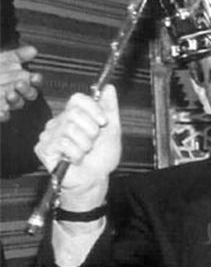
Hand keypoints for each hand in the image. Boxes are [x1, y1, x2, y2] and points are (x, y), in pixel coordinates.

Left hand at [1, 44, 42, 117]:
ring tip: (10, 94)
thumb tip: (33, 50)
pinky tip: (3, 110)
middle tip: (19, 84)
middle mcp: (14, 90)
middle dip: (27, 90)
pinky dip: (4, 114)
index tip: (35, 77)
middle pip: (30, 94)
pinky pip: (5, 115)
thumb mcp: (0, 59)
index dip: (36, 80)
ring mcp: (6, 101)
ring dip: (16, 100)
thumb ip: (17, 56)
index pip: (34, 81)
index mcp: (18, 78)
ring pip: (18, 104)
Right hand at [34, 87, 120, 204]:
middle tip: (93, 142)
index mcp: (74, 116)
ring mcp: (49, 135)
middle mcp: (59, 122)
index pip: (77, 98)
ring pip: (70, 129)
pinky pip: (63, 143)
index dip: (93, 109)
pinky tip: (75, 159)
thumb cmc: (101, 157)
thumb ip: (110, 109)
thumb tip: (109, 87)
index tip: (103, 122)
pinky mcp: (43, 149)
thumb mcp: (112, 130)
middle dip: (91, 130)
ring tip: (84, 152)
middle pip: (74, 113)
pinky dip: (76, 154)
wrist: (95, 179)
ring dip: (85, 144)